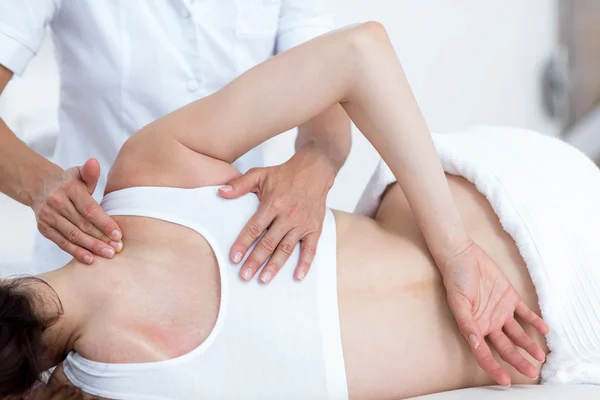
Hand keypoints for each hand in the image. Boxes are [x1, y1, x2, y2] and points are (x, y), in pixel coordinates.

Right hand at [32, 158, 122, 264]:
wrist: (41, 187)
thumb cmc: (69, 182)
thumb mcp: (80, 174)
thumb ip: (90, 172)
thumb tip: (94, 162)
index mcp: (69, 189)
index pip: (89, 209)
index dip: (104, 223)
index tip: (118, 234)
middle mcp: (56, 203)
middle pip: (82, 225)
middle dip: (101, 238)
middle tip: (117, 249)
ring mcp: (48, 216)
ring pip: (73, 235)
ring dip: (91, 247)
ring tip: (107, 254)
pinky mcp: (44, 228)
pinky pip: (62, 243)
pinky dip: (76, 252)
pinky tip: (90, 259)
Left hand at [219, 149, 335, 283]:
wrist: (315, 170)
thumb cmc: (285, 174)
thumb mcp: (260, 174)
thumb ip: (240, 184)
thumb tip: (221, 192)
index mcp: (273, 204)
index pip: (255, 228)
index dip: (243, 243)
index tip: (234, 258)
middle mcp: (288, 216)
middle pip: (269, 242)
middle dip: (256, 261)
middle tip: (245, 276)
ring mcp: (302, 224)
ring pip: (286, 248)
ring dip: (275, 266)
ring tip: (264, 279)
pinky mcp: (314, 228)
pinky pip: (310, 249)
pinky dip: (305, 263)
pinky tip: (297, 276)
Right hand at [442, 240, 548, 385]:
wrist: (462, 256)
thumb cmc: (455, 279)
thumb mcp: (458, 302)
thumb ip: (466, 323)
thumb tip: (475, 343)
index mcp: (474, 327)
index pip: (484, 354)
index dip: (494, 368)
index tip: (505, 381)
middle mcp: (488, 323)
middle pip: (505, 348)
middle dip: (517, 361)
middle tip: (531, 372)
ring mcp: (500, 311)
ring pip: (517, 334)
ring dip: (528, 345)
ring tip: (539, 356)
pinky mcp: (509, 298)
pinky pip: (524, 313)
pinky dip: (534, 321)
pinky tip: (544, 329)